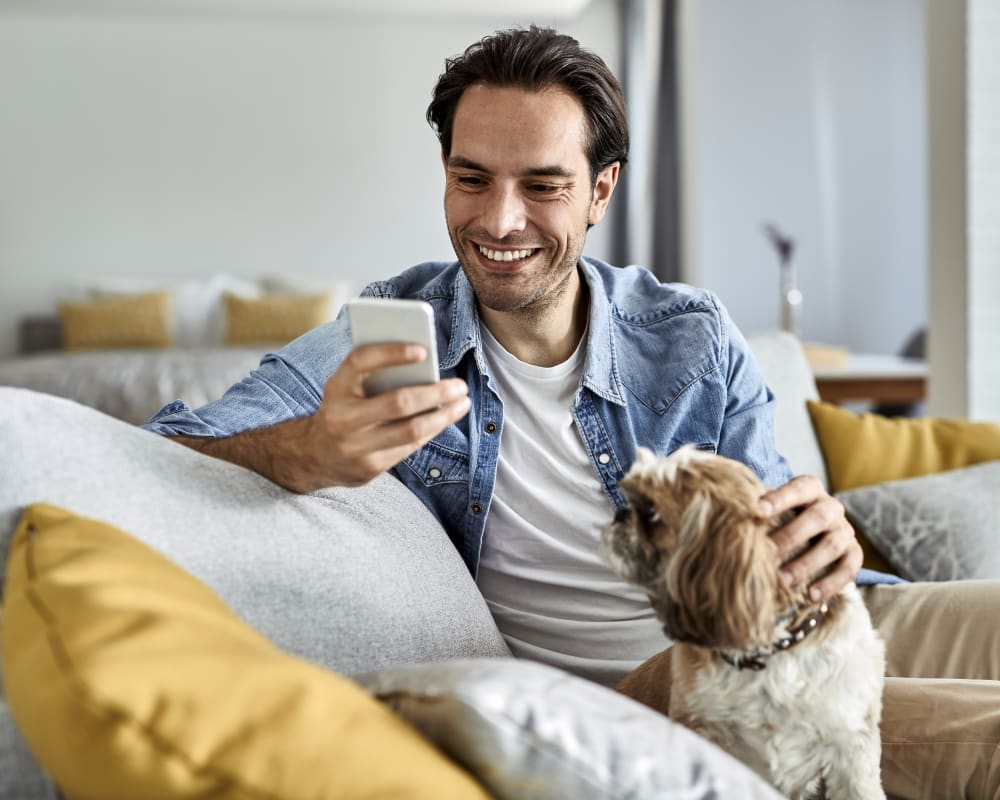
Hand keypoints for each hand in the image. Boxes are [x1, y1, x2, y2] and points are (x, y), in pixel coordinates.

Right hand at [305, 342, 470, 486]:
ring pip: (411, 431)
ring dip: (443, 416)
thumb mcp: (346, 387)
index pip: (361, 362)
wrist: (312, 456)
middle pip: (398, 403)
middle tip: (460, 385)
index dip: (392, 352)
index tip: (423, 350)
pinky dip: (431, 430)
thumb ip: (374, 374)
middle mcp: (342, 419)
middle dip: (435, 393)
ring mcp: (355, 447)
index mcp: (335, 388)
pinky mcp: (370, 468)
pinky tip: (445, 419)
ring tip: (462, 402)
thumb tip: (423, 363)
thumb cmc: (341, 410)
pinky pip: (410, 447)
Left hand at [760, 475, 861, 601]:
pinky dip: (830, 584)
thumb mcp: (771, 508)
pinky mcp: (854, 554)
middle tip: (769, 553)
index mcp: (810, 490)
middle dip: (792, 536)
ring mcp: (845, 531)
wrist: (811, 533)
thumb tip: (726, 512)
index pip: (799, 489)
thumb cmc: (781, 518)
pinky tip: (810, 596)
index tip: (759, 509)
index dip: (781, 498)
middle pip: (818, 518)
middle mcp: (831, 507)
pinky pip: (848, 569)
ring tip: (783, 581)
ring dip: (806, 564)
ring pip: (831, 546)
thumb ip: (757, 508)